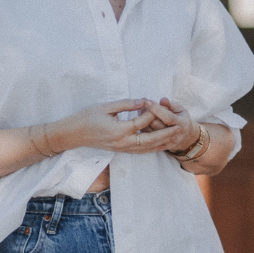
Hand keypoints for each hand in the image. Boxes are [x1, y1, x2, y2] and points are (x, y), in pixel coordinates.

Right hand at [53, 100, 179, 154]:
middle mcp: (122, 142)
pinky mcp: (121, 150)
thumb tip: (143, 101)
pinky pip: (141, 151)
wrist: (73, 134)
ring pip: (147, 148)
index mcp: (118, 130)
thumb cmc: (87, 117)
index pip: (141, 122)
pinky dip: (153, 148)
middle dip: (166, 134)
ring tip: (176, 137)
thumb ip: (125, 104)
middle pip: (150, 140)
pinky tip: (162, 144)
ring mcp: (122, 148)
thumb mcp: (105, 107)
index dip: (150, 111)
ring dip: (162, 143)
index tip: (157, 102)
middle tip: (180, 127)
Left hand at [139, 97, 199, 153]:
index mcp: (181, 124)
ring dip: (142, 122)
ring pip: (149, 132)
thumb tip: (163, 100)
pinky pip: (147, 140)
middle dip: (147, 114)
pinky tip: (140, 124)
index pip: (168, 117)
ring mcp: (167, 143)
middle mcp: (175, 135)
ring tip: (141, 113)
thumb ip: (171, 105)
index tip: (147, 101)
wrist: (185, 137)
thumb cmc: (180, 118)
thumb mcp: (180, 109)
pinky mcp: (160, 148)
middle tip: (141, 105)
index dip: (157, 109)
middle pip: (156, 125)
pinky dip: (142, 132)